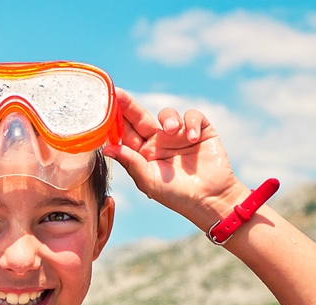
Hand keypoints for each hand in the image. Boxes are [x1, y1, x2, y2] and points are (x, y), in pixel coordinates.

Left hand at [102, 89, 246, 226]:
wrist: (210, 199)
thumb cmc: (176, 195)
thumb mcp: (148, 180)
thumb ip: (130, 162)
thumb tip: (106, 148)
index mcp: (143, 154)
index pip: (127, 133)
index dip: (116, 120)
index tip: (104, 107)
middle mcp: (159, 142)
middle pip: (140, 118)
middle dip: (129, 106)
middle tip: (118, 94)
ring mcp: (179, 135)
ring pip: (167, 114)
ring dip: (168, 118)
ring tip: (173, 130)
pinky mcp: (200, 131)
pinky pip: (192, 116)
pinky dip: (191, 122)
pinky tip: (193, 137)